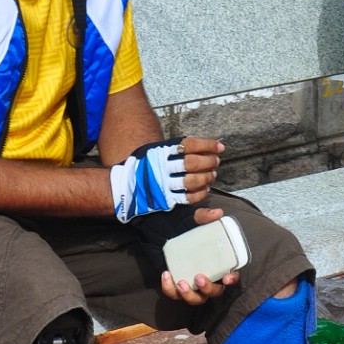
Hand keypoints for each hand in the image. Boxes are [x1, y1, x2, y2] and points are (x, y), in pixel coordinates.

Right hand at [109, 137, 223, 221]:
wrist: (123, 185)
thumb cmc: (141, 167)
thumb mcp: (153, 150)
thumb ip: (172, 149)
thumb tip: (198, 147)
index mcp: (161, 151)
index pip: (190, 144)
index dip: (208, 145)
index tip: (220, 147)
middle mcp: (163, 166)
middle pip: (194, 162)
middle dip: (209, 162)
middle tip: (216, 162)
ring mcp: (164, 184)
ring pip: (193, 181)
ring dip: (207, 178)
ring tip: (212, 175)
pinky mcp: (165, 199)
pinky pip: (188, 198)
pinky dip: (200, 194)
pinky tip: (205, 190)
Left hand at [159, 208, 239, 305]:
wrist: (157, 231)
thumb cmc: (181, 227)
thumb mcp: (191, 220)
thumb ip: (203, 216)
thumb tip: (217, 212)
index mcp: (216, 263)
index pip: (230, 276)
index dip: (232, 279)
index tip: (227, 278)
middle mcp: (206, 276)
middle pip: (214, 292)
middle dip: (209, 288)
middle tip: (199, 277)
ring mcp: (191, 282)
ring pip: (196, 299)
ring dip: (190, 295)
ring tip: (182, 283)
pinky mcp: (175, 285)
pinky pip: (174, 294)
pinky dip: (169, 288)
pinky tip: (166, 274)